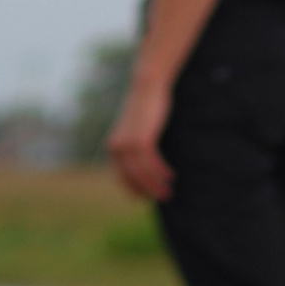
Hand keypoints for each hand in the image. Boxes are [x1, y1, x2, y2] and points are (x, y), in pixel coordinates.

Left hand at [106, 77, 173, 202]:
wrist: (147, 87)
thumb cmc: (145, 109)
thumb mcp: (137, 130)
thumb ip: (137, 146)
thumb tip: (145, 163)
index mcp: (113, 147)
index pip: (122, 178)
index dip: (135, 190)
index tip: (148, 198)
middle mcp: (117, 148)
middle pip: (133, 178)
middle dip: (148, 191)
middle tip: (163, 198)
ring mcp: (128, 144)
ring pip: (142, 173)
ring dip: (156, 185)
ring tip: (168, 192)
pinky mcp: (141, 139)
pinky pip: (151, 162)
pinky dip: (161, 171)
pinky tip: (171, 176)